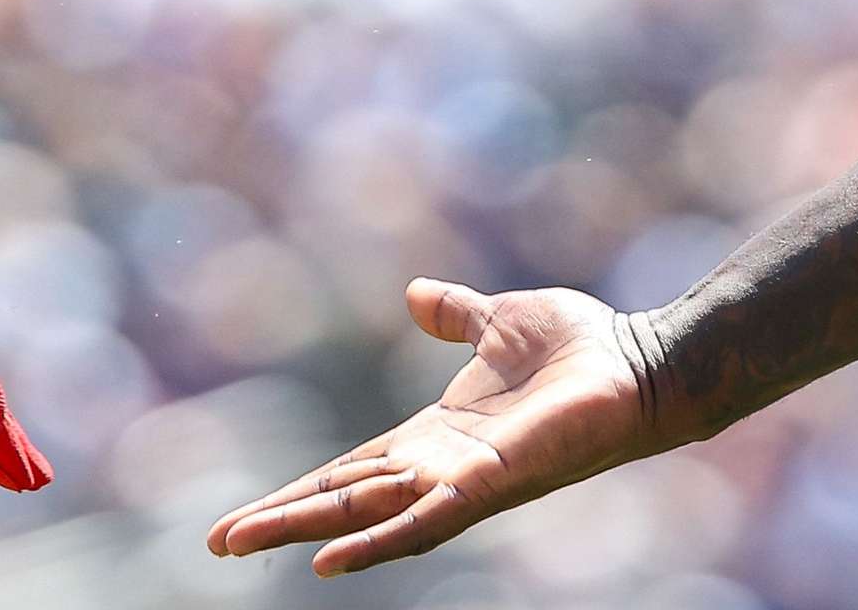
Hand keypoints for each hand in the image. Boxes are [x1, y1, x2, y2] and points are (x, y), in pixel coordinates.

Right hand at [208, 280, 665, 576]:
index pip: (349, 473)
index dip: (296, 492)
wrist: (639, 363)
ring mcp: (461, 482)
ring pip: (364, 513)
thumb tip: (416, 295)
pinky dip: (376, 540)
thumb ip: (456, 315)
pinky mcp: (489, 482)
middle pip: (342, 501)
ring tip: (243, 542)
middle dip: (280, 520)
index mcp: (433, 438)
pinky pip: (423, 521)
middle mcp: (438, 469)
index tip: (242, 515)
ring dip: (303, 528)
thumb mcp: (497, 321)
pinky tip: (330, 561)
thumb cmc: (579, 349)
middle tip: (218, 541)